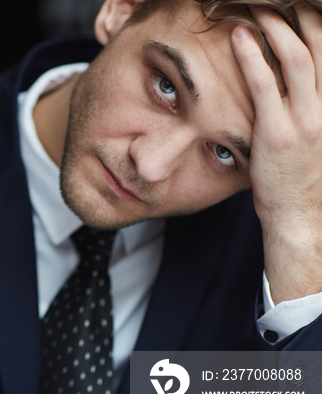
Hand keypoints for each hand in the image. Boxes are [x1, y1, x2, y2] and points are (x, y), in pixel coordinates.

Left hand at [231, 6, 321, 303]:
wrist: (298, 213)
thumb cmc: (297, 173)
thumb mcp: (311, 132)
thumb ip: (304, 102)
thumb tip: (280, 78)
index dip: (312, 21)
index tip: (292, 4)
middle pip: (317, 43)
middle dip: (296, 13)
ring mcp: (305, 118)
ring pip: (296, 57)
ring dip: (274, 26)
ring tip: (252, 8)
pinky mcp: (278, 132)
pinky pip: (265, 86)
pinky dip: (252, 58)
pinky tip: (239, 38)